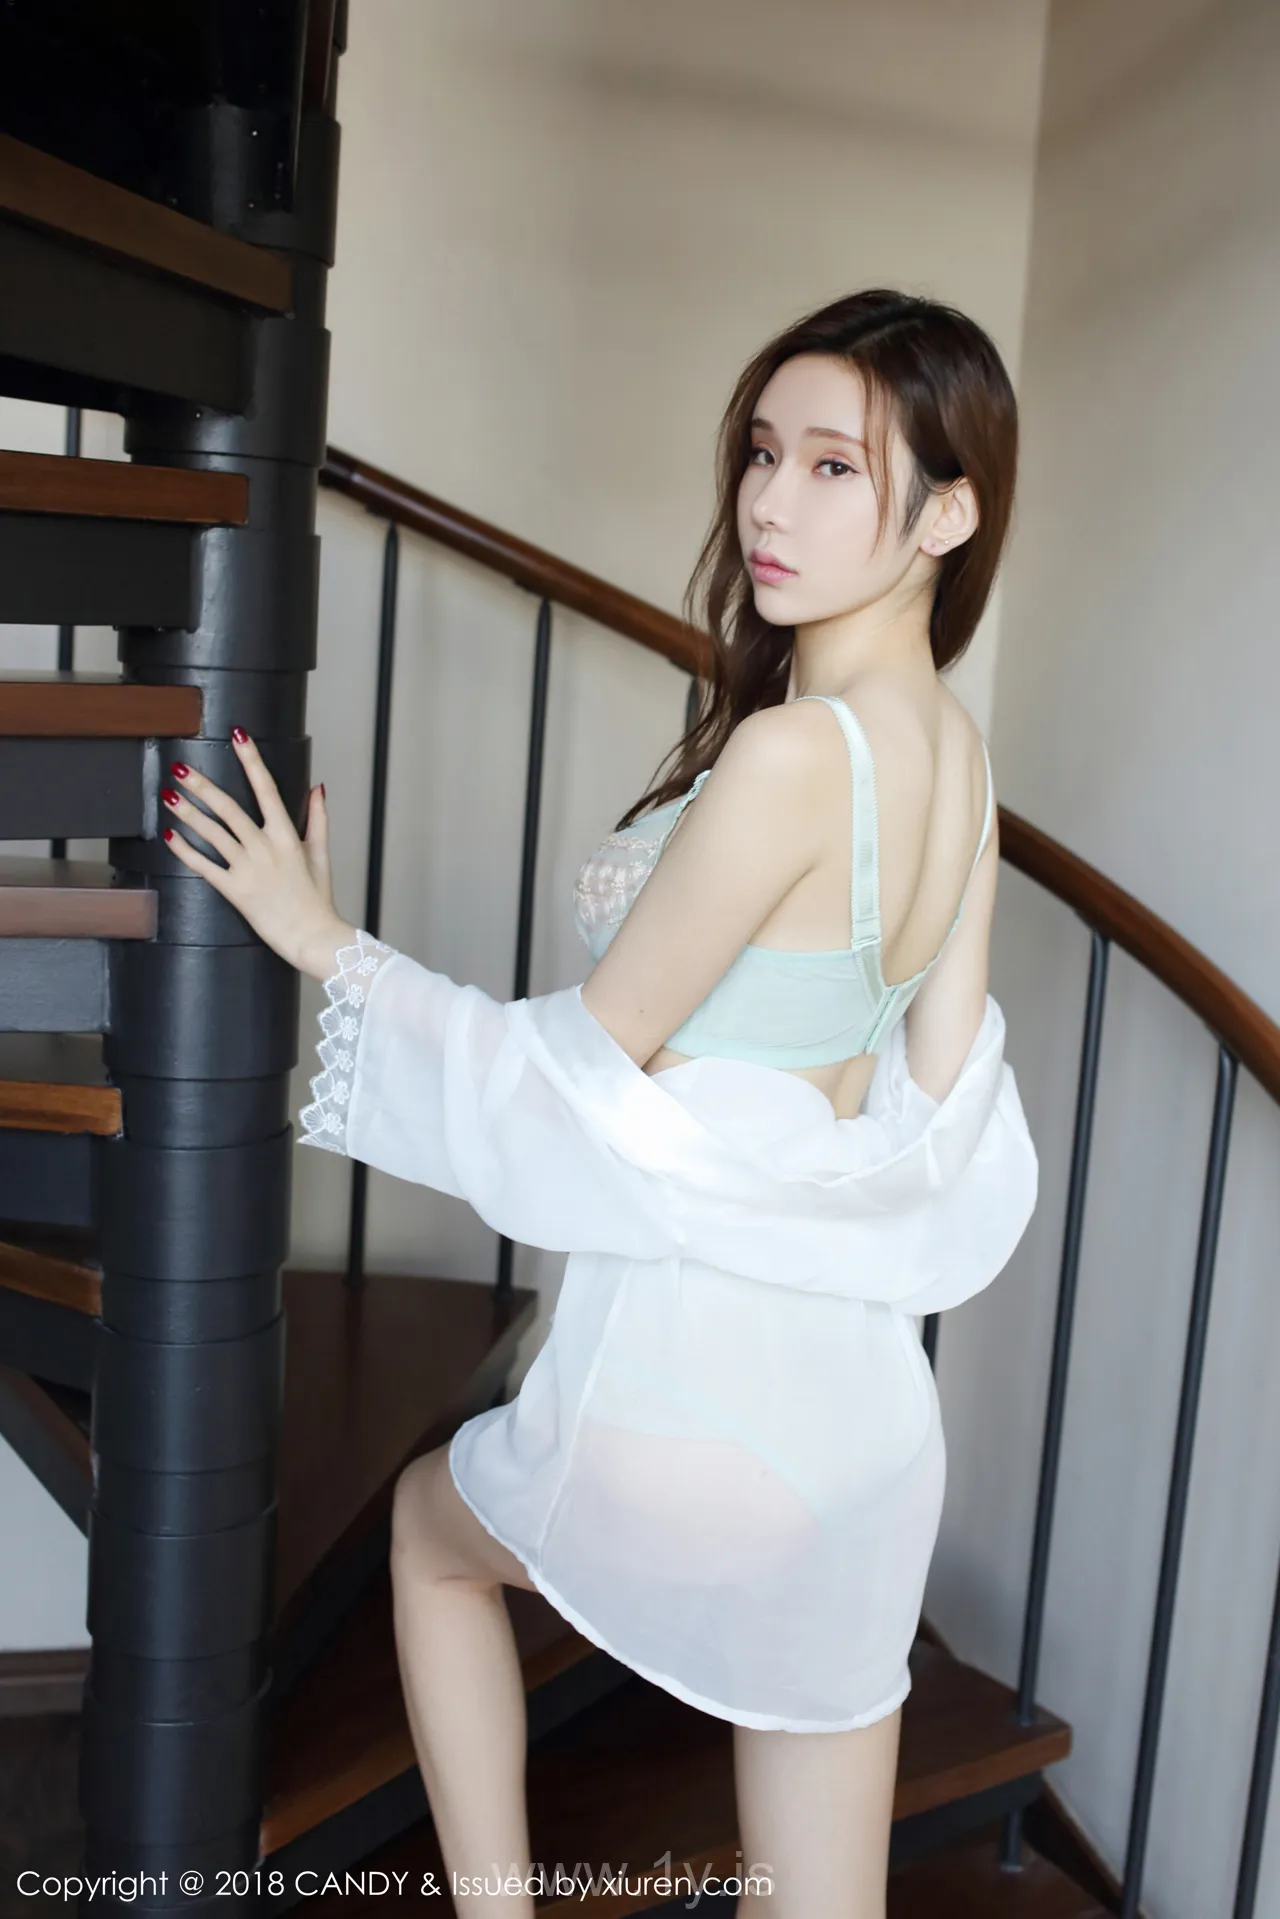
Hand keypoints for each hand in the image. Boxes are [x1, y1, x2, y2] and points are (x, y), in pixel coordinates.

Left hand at [161, 730, 349, 976]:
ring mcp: (247, 868)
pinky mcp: (234, 890)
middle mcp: (264, 848)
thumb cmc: (316, 898)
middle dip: (202, 785)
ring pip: (212, 833)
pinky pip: (204, 867)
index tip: (238, 736)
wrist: (311, 935)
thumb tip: (317, 789)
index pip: (267, 788)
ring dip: (188, 813)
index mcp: (287, 835)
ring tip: (168, 796)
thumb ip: (317, 819)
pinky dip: (185, 851)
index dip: (251, 759)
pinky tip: (170, 837)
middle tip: (180, 768)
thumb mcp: (321, 854)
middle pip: (229, 808)